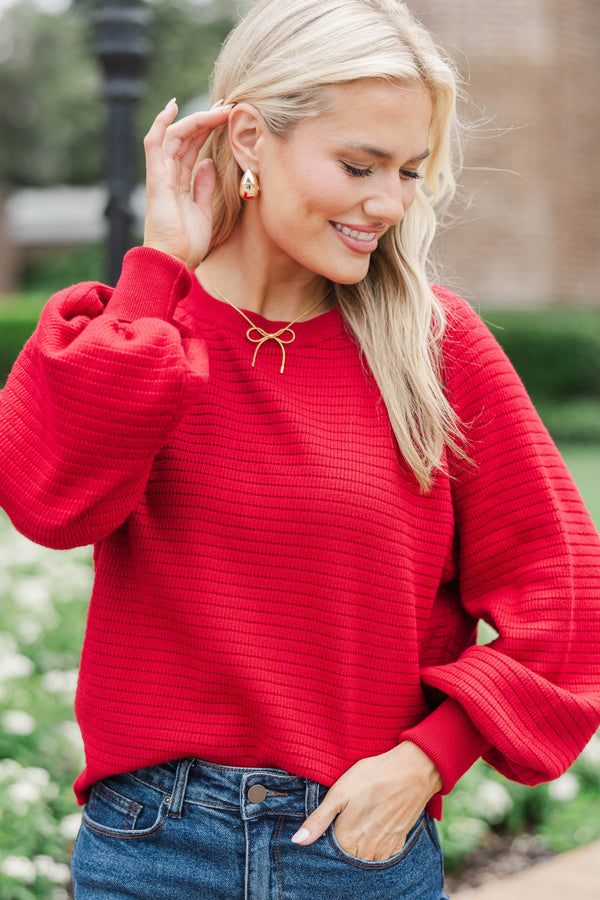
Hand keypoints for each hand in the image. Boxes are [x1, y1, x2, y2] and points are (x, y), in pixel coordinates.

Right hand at [143, 99, 233, 268]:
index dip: (208, 129)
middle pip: (186, 137)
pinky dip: (160, 123)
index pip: (192, 147)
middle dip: (206, 119)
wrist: (173, 261)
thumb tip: (208, 163)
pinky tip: (172, 107)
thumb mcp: (203, 212)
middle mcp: (167, 175)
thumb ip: (204, 186)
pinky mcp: (156, 179)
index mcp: (178, 183)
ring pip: (175, 136)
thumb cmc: (186, 245)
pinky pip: (154, 144)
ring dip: (197, 119)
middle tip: (227, 105)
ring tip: (218, 108)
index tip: (226, 116)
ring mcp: (160, 175)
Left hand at [291, 742, 441, 861]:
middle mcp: (366, 852)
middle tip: (350, 815)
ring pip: (364, 856)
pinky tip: (376, 822)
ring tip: (363, 818)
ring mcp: (384, 850)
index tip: (334, 818)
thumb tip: (297, 841)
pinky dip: (376, 843)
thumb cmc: (372, 777)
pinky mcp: (398, 844)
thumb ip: (318, 820)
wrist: (412, 771)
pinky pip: (381, 853)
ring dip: (360, 843)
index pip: (329, 849)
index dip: (328, 833)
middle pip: (347, 855)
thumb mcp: (339, 793)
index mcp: (347, 840)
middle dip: (344, 839)